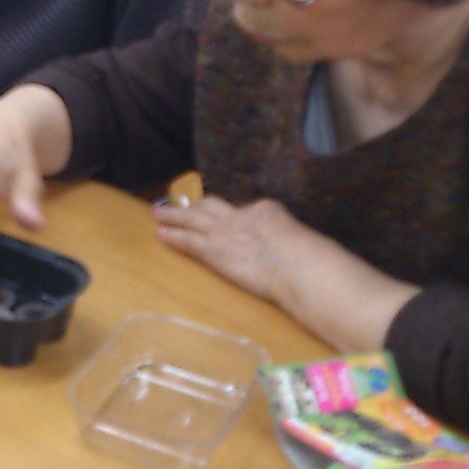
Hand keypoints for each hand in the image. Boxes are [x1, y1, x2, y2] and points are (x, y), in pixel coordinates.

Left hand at [151, 194, 305, 301]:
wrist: (296, 265)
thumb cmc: (310, 259)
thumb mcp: (303, 240)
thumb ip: (291, 241)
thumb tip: (294, 250)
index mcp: (267, 211)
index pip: (244, 209)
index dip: (231, 213)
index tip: (222, 214)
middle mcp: (241, 215)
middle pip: (211, 206)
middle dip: (195, 205)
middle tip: (181, 204)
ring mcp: (224, 231)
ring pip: (192, 218)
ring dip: (173, 215)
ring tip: (157, 213)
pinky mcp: (212, 249)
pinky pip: (186, 239)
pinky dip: (172, 235)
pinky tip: (160, 233)